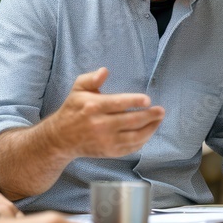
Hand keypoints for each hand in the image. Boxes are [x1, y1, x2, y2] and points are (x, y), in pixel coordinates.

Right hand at [47, 68, 165, 158]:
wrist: (60, 139)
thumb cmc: (73, 109)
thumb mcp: (78, 89)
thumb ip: (91, 78)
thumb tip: (105, 71)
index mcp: (93, 107)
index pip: (118, 104)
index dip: (134, 101)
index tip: (147, 100)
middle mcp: (100, 125)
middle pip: (130, 121)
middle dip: (149, 116)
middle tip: (161, 111)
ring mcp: (105, 141)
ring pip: (134, 137)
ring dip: (150, 129)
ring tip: (158, 120)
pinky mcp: (109, 152)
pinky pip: (131, 148)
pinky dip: (142, 140)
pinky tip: (148, 131)